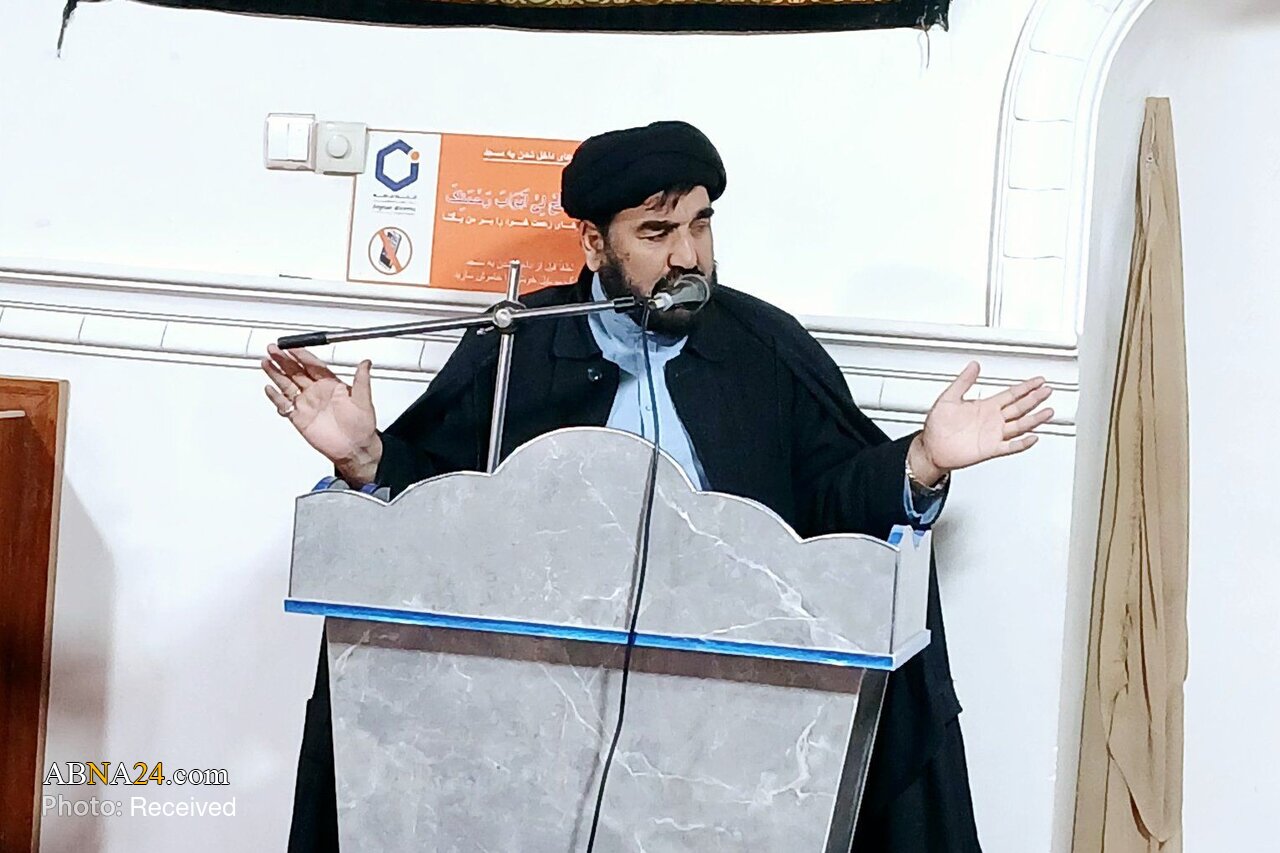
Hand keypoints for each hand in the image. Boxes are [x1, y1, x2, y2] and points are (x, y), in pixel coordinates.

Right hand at [262, 344, 381, 484]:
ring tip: (266, 362)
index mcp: (331, 384)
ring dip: (276, 373)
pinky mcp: (299, 417)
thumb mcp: (364, 400)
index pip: (313, 365)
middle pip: (296, 371)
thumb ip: (362, 380)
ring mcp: (307, 404)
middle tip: (273, 349)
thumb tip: (366, 363)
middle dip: (284, 360)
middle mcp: (317, 392)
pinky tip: (269, 388)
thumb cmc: (362, 426)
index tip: (291, 346)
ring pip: (287, 385)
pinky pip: (284, 405)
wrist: (355, 449)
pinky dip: (275, 397)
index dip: (302, 355)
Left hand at [909, 361, 1053, 485]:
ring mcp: (993, 435)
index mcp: (985, 407)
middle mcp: (993, 420)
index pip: (1011, 394)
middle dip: (1035, 399)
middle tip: (1048, 391)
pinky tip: (1033, 437)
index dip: (1025, 388)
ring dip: (1034, 419)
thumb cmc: (937, 426)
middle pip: (1020, 407)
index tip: (1038, 381)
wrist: (931, 448)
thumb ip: (963, 382)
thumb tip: (974, 365)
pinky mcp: (990, 449)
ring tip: (1048, 411)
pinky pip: (1010, 446)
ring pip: (1020, 425)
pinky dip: (1022, 443)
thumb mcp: (949, 397)